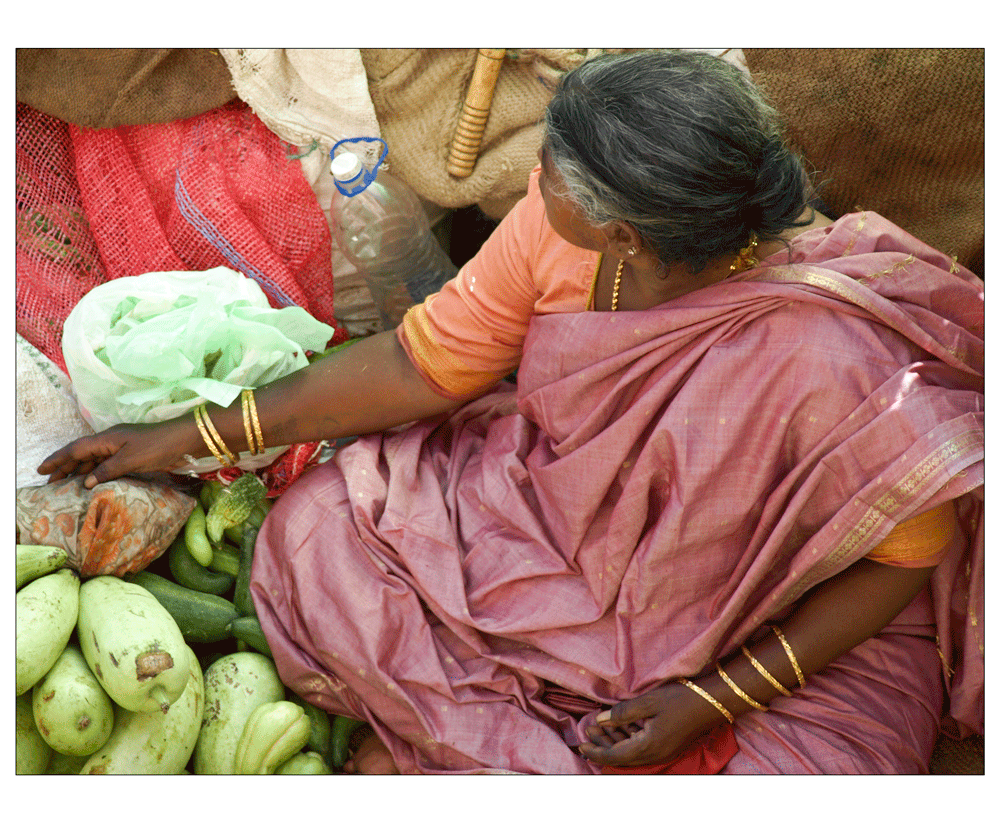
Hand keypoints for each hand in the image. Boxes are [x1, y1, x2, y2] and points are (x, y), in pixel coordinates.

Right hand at [36, 419, 198, 488]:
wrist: (186, 440)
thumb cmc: (158, 446)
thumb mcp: (130, 460)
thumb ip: (107, 470)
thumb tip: (86, 482)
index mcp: (107, 438)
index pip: (75, 449)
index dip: (58, 459)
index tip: (41, 470)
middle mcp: (111, 441)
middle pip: (82, 454)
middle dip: (64, 467)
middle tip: (49, 483)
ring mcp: (122, 447)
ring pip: (94, 459)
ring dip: (79, 471)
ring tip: (66, 485)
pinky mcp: (133, 454)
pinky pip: (107, 463)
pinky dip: (96, 472)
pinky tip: (93, 482)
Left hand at [577, 681, 721, 767]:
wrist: (712, 702)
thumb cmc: (680, 699)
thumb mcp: (648, 702)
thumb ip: (622, 713)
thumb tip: (600, 720)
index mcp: (648, 747)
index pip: (615, 756)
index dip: (596, 752)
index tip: (581, 744)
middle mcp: (655, 755)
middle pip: (621, 757)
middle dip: (602, 744)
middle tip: (587, 730)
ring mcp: (662, 752)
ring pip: (631, 752)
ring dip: (614, 741)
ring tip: (598, 726)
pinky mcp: (666, 745)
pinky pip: (641, 747)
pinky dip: (627, 738)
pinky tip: (619, 726)